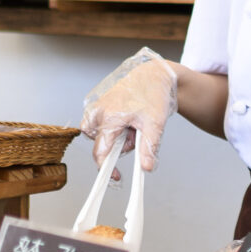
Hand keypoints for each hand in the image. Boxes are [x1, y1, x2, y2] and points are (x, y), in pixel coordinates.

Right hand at [77, 53, 178, 174]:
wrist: (152, 75)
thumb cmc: (153, 95)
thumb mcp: (155, 124)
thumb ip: (148, 148)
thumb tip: (146, 167)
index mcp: (109, 117)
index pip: (101, 151)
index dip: (107, 168)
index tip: (116, 177)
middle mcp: (98, 111)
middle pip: (101, 144)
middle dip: (119, 145)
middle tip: (135, 134)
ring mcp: (95, 107)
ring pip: (99, 135)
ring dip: (116, 137)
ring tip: (131, 124)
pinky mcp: (96, 105)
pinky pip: (99, 125)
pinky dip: (112, 127)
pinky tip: (124, 119)